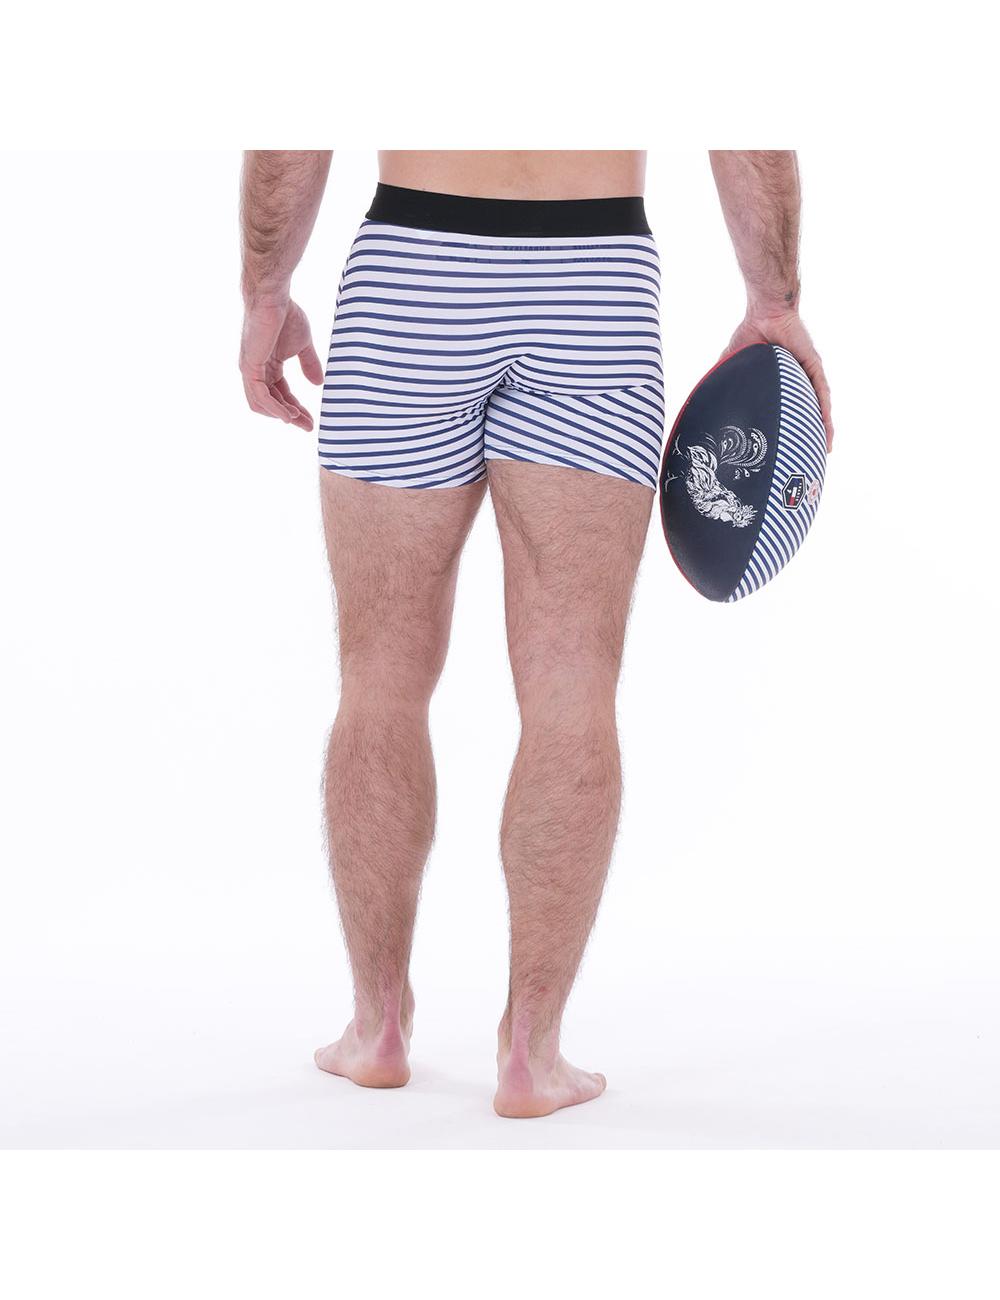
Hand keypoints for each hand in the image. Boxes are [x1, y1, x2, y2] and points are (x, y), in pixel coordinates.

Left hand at [240, 298, 322, 431]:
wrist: (273, 297)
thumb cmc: (286, 314)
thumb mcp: (303, 345)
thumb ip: (309, 364)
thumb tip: (319, 384)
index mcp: (268, 366)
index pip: (282, 394)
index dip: (297, 408)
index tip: (311, 420)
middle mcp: (256, 371)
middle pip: (273, 402)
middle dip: (291, 416)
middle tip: (308, 427)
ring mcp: (251, 370)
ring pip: (262, 403)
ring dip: (281, 415)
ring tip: (298, 422)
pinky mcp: (249, 367)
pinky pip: (260, 395)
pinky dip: (273, 408)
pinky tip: (288, 416)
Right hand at [725, 311, 833, 450]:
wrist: (764, 312)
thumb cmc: (751, 333)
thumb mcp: (734, 364)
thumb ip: (724, 380)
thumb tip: (701, 395)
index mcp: (782, 382)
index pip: (788, 409)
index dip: (790, 428)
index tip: (788, 449)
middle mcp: (799, 380)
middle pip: (808, 412)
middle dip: (811, 433)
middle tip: (811, 456)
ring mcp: (808, 374)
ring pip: (819, 406)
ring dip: (823, 427)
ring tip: (826, 448)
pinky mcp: (813, 366)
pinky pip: (821, 392)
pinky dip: (824, 410)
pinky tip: (826, 426)